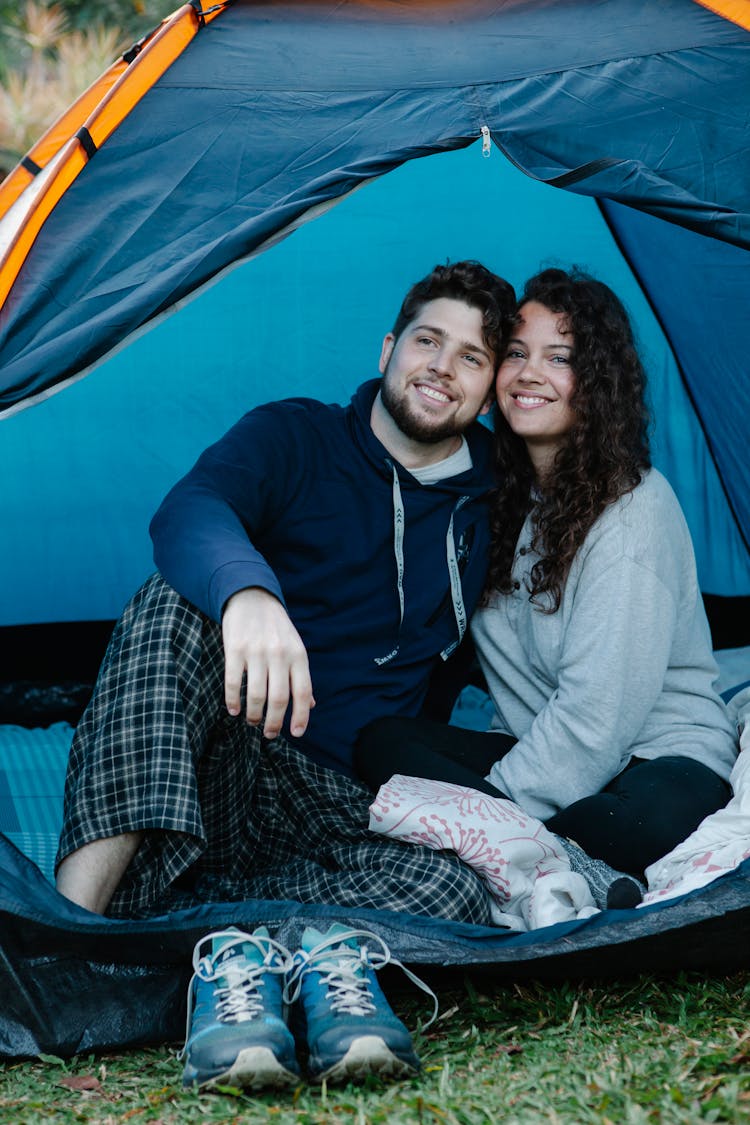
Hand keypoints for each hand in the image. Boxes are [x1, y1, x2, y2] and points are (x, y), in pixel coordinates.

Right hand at [221, 587, 313, 738]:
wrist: (252, 597)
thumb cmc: (277, 629)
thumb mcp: (296, 648)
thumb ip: (301, 676)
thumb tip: (310, 705)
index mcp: (298, 655)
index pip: (303, 692)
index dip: (301, 716)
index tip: (296, 733)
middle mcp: (279, 654)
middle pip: (278, 699)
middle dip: (274, 723)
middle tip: (270, 734)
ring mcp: (256, 652)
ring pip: (255, 695)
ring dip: (253, 715)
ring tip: (252, 722)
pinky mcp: (234, 649)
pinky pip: (232, 683)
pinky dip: (232, 701)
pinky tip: (234, 710)